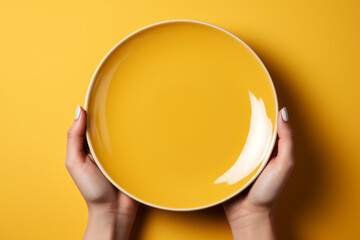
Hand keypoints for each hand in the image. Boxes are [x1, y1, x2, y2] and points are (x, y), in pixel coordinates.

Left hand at [66, 105, 137, 239]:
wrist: (115, 211)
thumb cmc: (93, 190)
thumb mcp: (75, 162)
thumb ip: (74, 138)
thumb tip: (79, 111)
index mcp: (89, 146)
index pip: (92, 122)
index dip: (96, 109)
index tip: (102, 94)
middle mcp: (105, 147)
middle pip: (110, 124)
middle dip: (114, 113)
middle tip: (122, 99)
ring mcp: (121, 152)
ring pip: (125, 131)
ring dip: (130, 123)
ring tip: (136, 110)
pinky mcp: (135, 158)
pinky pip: (137, 143)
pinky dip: (140, 136)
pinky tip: (145, 128)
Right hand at [223, 107, 293, 239]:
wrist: (247, 213)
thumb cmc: (268, 191)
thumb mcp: (284, 164)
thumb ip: (286, 140)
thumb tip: (284, 113)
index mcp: (269, 148)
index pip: (267, 124)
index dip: (263, 110)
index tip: (256, 95)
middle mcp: (254, 150)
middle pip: (249, 128)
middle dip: (243, 115)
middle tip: (234, 98)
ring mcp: (239, 156)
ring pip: (233, 136)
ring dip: (227, 127)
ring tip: (219, 111)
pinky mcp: (226, 163)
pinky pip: (222, 148)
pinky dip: (218, 141)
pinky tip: (212, 132)